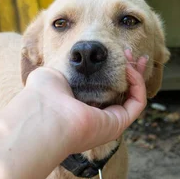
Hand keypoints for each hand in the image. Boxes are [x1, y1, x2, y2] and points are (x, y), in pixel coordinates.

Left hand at [25, 51, 147, 153]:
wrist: (45, 113)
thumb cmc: (42, 95)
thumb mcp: (53, 74)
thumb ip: (67, 67)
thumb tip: (75, 58)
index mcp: (79, 109)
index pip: (102, 91)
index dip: (111, 72)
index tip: (115, 54)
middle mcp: (94, 118)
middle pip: (120, 94)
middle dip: (129, 73)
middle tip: (132, 54)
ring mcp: (107, 123)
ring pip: (131, 99)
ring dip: (136, 77)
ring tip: (134, 58)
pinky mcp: (117, 125)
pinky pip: (136, 104)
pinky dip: (137, 85)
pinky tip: (129, 69)